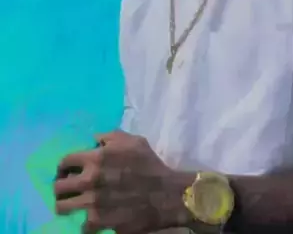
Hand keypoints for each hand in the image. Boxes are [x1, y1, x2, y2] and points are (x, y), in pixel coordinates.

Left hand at [54, 130, 193, 233]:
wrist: (164, 194)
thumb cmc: (149, 164)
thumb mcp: (134, 141)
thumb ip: (110, 137)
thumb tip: (94, 140)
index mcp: (96, 158)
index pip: (65, 161)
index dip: (64, 166)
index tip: (67, 170)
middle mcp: (89, 180)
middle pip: (57, 186)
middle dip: (61, 186)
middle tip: (68, 188)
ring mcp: (91, 203)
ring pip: (62, 207)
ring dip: (66, 205)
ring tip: (74, 204)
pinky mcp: (98, 222)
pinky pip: (80, 224)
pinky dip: (84, 221)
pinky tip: (92, 217)